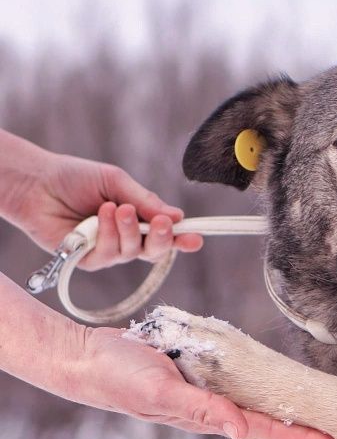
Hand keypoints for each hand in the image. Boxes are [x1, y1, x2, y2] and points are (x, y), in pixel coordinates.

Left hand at [2, 137, 202, 266]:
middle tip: (161, 224)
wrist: (38, 183)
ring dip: (127, 231)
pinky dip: (106, 235)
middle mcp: (125, 239)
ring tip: (114, 208)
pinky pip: (108, 255)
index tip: (197, 238)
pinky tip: (98, 216)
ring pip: (132, 252)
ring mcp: (108, 251)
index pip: (165, 234)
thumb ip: (144, 200)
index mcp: (137, 219)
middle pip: (155, 251)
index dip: (182, 239)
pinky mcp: (88, 260)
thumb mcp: (116, 182)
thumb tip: (176, 216)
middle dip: (162, 239)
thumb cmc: (75, 178)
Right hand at [73, 327, 336, 438]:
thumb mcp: (159, 392)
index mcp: (208, 416)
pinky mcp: (194, 372)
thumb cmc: (116, 378)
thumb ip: (199, 409)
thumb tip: (239, 428)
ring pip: (253, 401)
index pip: (267, 430)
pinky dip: (257, 382)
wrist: (83, 359)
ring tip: (318, 411)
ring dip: (284, 408)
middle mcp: (211, 407)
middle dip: (304, 428)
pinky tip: (271, 382)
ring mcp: (203, 391)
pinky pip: (233, 380)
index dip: (303, 438)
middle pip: (268, 420)